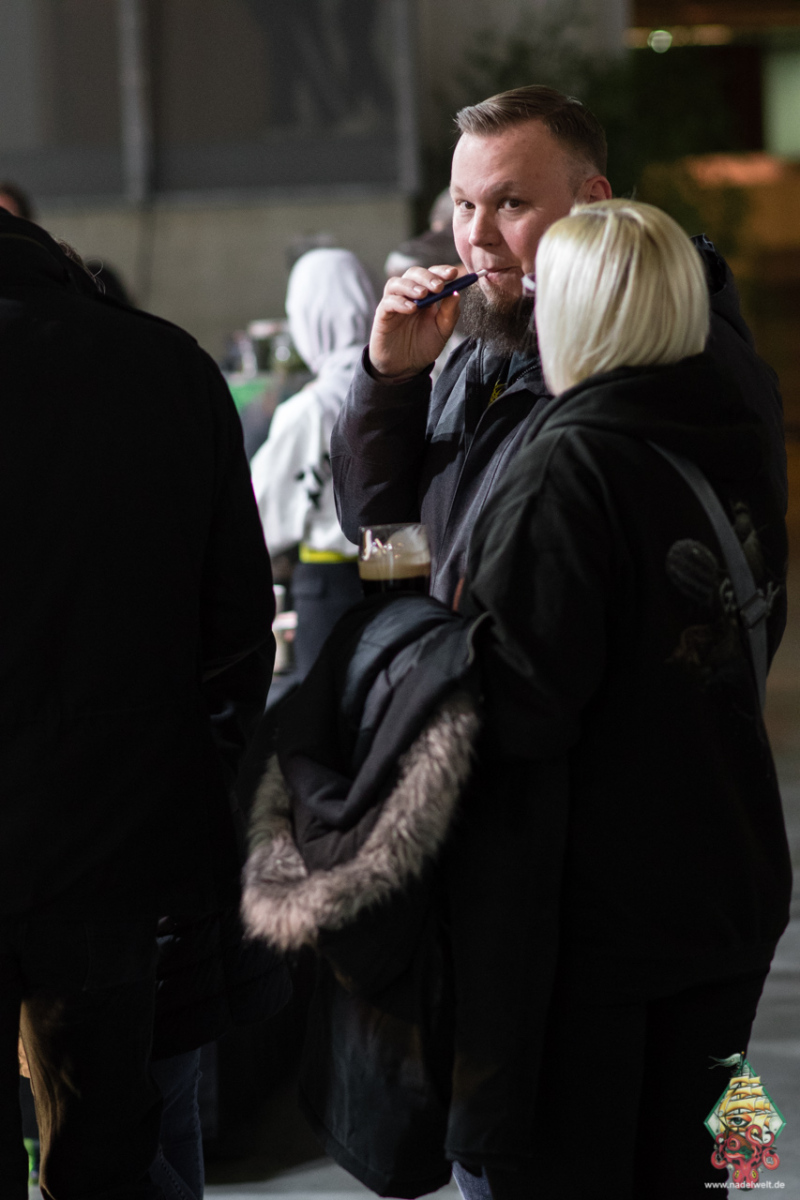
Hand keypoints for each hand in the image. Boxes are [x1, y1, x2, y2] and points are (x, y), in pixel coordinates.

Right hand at [369, 265, 460, 380]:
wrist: (405, 367)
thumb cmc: (423, 346)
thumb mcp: (442, 331)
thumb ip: (450, 313)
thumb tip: (457, 293)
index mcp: (426, 296)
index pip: (432, 275)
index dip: (441, 271)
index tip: (453, 274)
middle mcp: (408, 295)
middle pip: (413, 274)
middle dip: (427, 277)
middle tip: (438, 286)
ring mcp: (394, 303)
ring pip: (396, 283)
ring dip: (411, 285)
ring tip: (423, 294)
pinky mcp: (382, 315)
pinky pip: (388, 302)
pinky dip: (399, 302)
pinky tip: (411, 308)